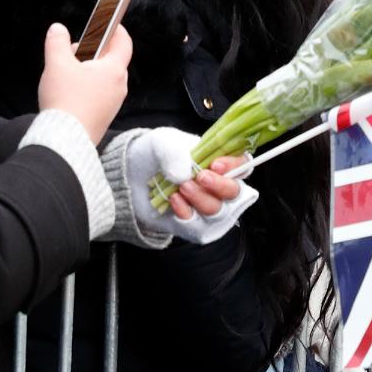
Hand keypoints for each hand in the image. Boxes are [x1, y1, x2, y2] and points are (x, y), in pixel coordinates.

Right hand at [38, 23, 131, 143]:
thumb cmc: (65, 101)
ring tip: (66, 73)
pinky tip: (68, 92)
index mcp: (114, 70)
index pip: (124, 43)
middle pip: (111, 60)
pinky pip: (99, 94)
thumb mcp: (56, 64)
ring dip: (87, 70)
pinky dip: (87, 87)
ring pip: (103, 78)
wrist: (65, 140)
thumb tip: (58, 29)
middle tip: (73, 51)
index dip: (117, 30)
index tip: (108, 24)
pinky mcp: (104, 117)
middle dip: (92, 51)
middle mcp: (119, 86)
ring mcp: (113, 103)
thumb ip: (57, 42)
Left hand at [127, 126, 257, 243]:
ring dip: (201, 200)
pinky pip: (198, 228)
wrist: (129, 176)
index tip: (216, 164)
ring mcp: (206, 208)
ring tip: (181, 188)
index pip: (242, 165)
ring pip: (218, 212)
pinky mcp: (193, 226)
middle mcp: (218, 187)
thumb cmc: (154, 155)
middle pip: (237, 193)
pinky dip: (186, 214)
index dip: (236, 166)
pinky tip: (173, 201)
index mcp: (219, 162)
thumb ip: (175, 152)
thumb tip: (186, 175)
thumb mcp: (162, 142)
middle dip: (221, 186)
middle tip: (201, 177)